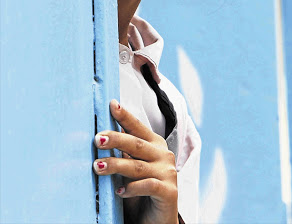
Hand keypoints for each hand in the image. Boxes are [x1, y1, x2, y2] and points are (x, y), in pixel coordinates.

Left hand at [93, 99, 178, 223]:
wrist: (157, 222)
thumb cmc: (141, 192)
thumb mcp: (131, 170)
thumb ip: (123, 154)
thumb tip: (101, 137)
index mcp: (155, 145)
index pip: (138, 128)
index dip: (125, 116)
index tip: (112, 105)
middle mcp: (163, 155)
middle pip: (136, 144)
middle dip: (115, 140)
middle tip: (97, 139)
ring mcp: (168, 173)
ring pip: (138, 166)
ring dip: (116, 165)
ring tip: (97, 167)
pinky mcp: (169, 192)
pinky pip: (148, 186)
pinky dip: (132, 188)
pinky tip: (118, 191)